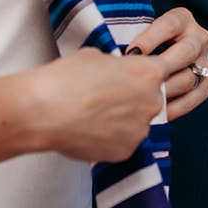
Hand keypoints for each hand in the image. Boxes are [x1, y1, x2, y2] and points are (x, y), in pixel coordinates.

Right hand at [24, 47, 173, 163]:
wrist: (44, 111)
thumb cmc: (67, 79)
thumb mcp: (96, 56)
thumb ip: (116, 66)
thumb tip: (116, 73)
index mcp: (149, 73)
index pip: (162, 70)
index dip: (144, 72)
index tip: (132, 75)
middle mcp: (151, 102)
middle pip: (151, 98)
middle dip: (133, 97)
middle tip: (106, 96)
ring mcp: (140, 130)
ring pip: (136, 123)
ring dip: (121, 120)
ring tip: (93, 114)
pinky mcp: (125, 151)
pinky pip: (123, 142)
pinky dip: (110, 138)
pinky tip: (90, 130)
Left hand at [127, 7, 207, 119]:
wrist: (162, 53)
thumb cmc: (142, 41)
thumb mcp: (138, 29)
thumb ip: (127, 36)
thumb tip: (108, 52)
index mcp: (182, 18)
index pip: (169, 25)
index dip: (149, 39)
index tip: (130, 53)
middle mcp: (199, 38)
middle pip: (186, 51)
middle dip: (161, 67)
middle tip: (139, 80)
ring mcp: (205, 62)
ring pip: (189, 77)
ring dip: (165, 90)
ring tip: (144, 99)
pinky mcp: (206, 84)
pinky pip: (193, 98)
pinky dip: (175, 107)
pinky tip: (156, 113)